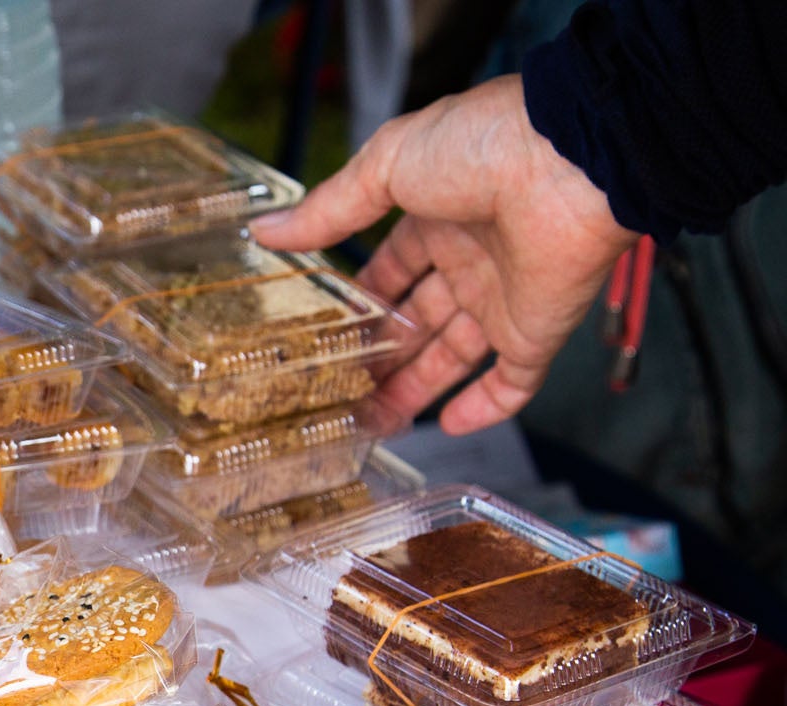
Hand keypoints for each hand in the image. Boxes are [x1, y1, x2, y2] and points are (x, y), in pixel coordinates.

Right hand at [250, 75, 637, 434]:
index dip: (356, 307)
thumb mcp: (388, 164)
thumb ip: (329, 208)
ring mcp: (505, 298)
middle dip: (377, 359)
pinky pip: (511, 383)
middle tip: (335, 393)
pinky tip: (444, 427)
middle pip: (415, 324)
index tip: (320, 340)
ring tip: (367, 424)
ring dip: (412, 391)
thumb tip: (265, 232)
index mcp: (435, 217)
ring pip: (451, 358)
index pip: (388, 273)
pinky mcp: (537, 331)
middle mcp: (469, 261)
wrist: (573, 159)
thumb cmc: (483, 144)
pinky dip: (483, 408)